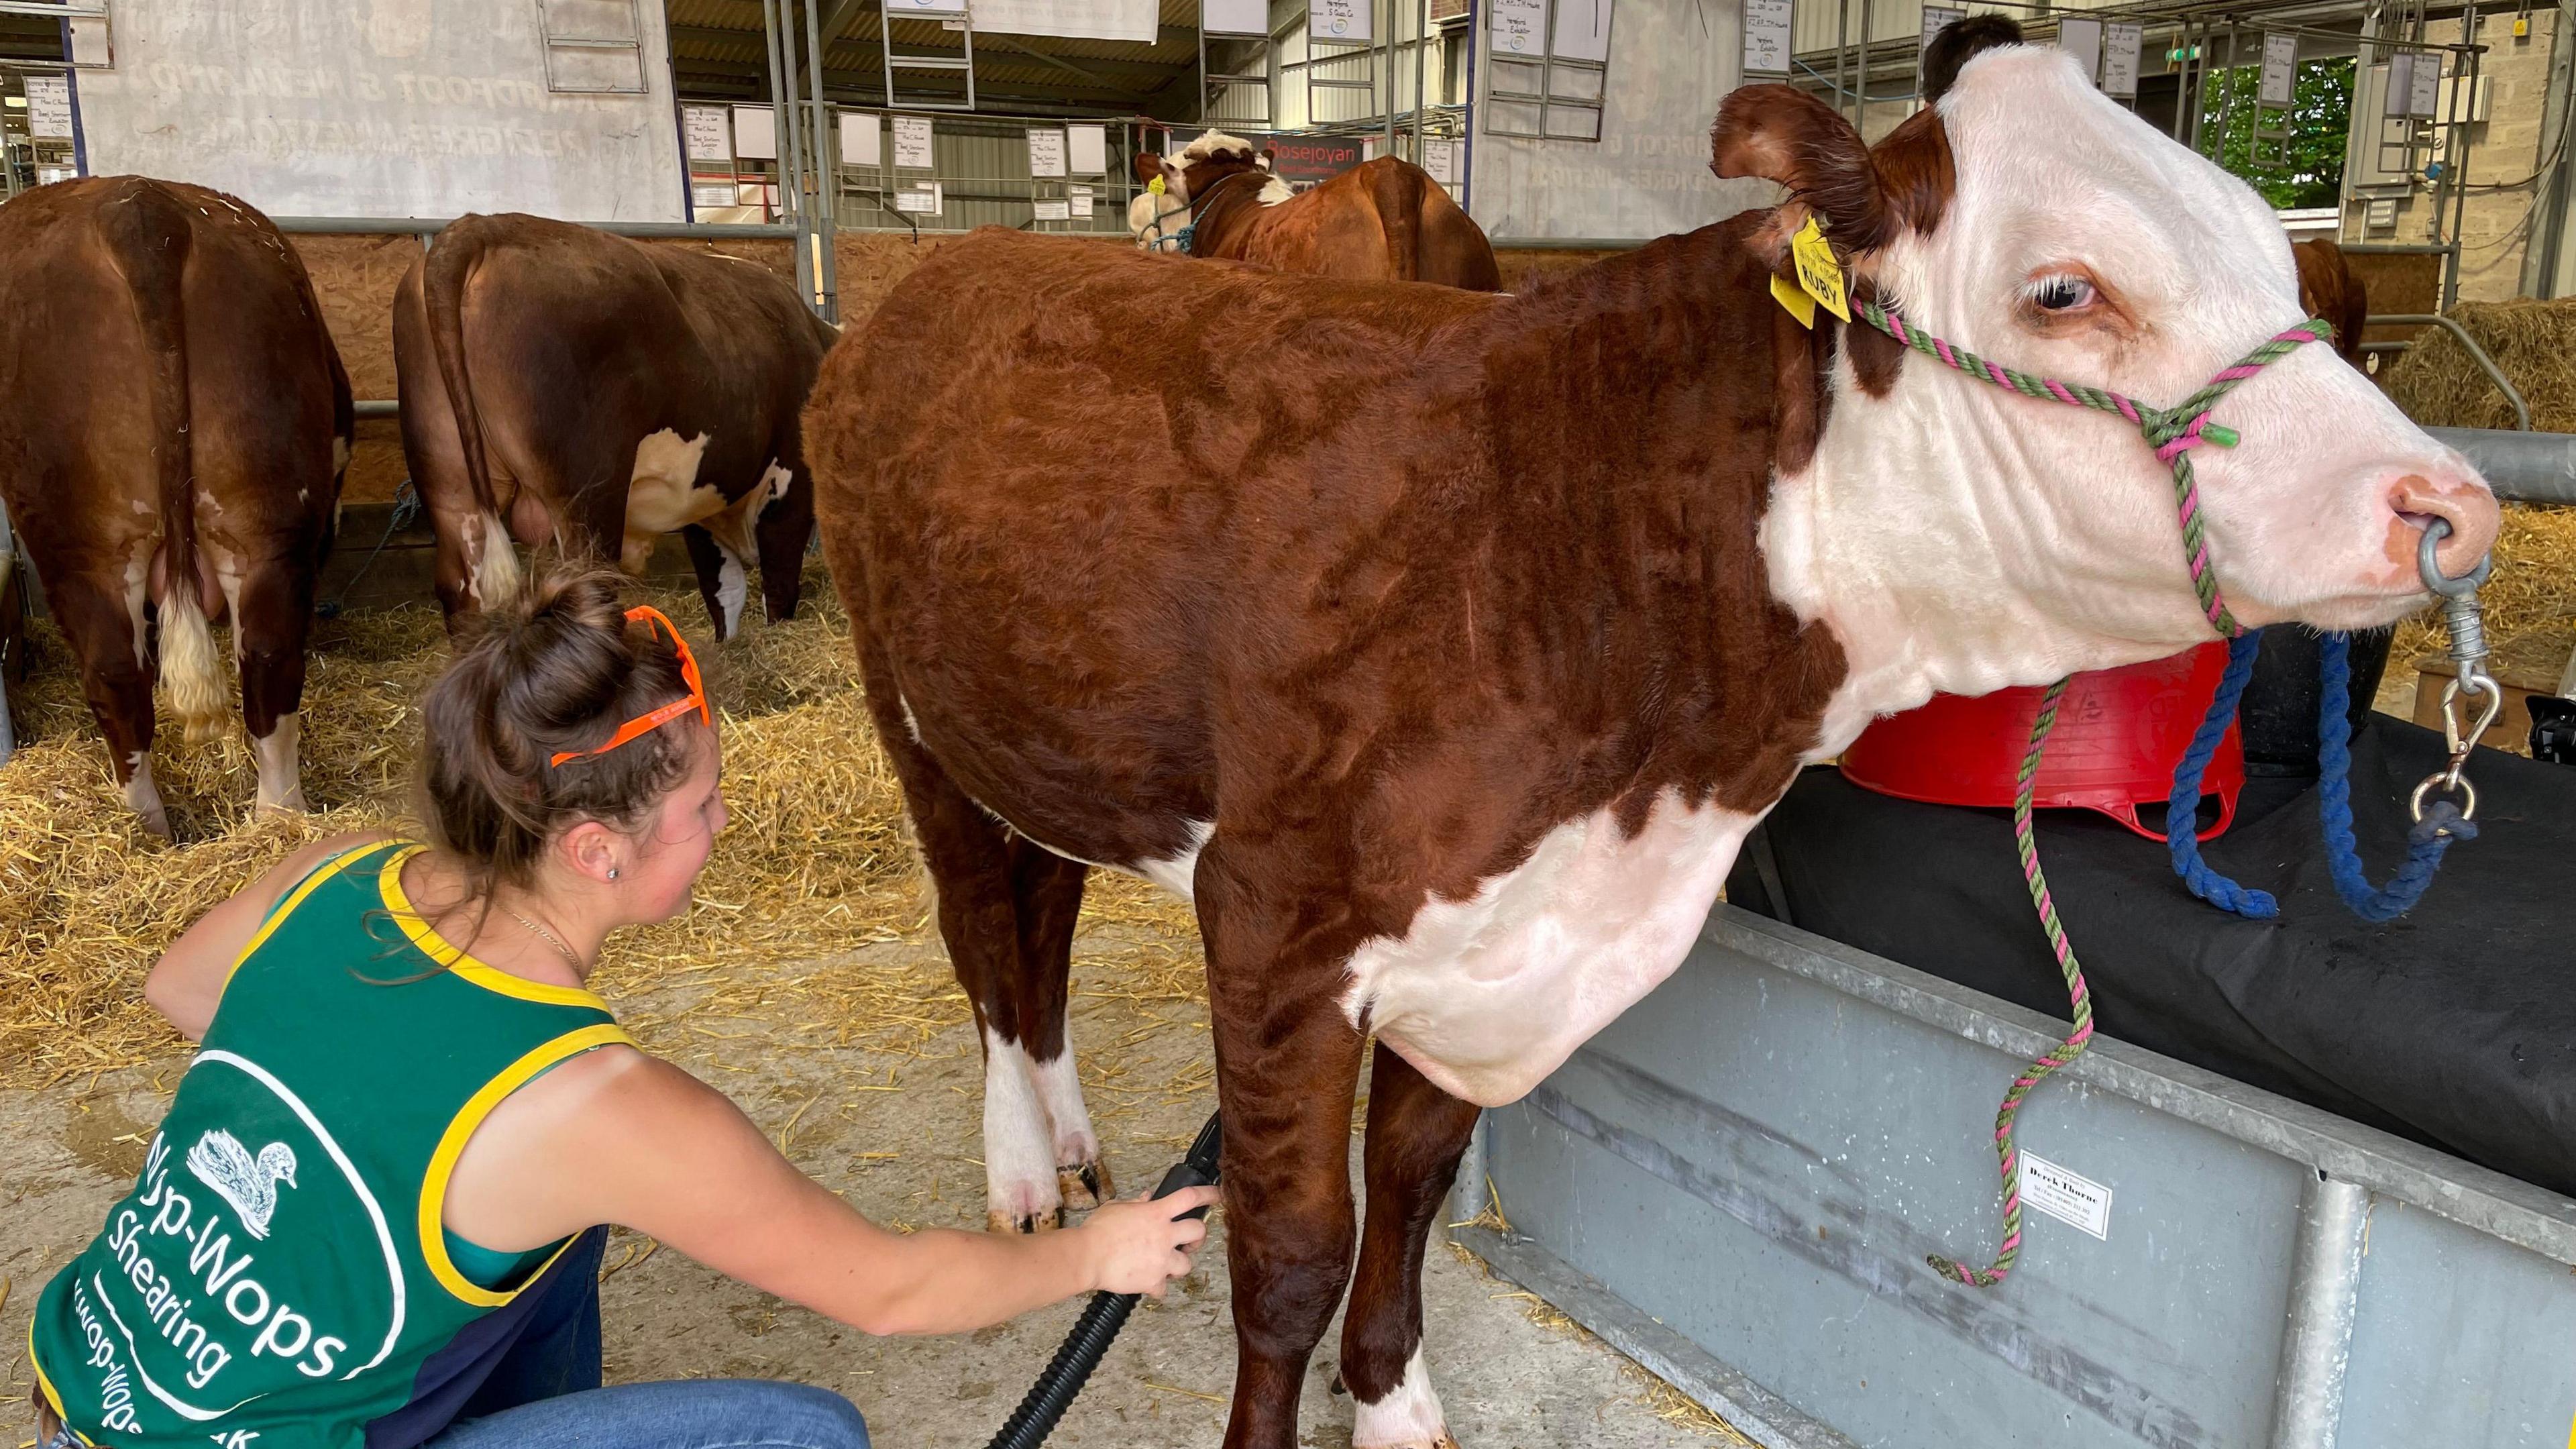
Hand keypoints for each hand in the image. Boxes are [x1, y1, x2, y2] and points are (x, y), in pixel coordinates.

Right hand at [1080, 1186, 1218, 1296]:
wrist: (1086, 1257)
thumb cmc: (1097, 1231)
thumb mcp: (1117, 1207)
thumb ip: (1136, 1203)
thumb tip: (1147, 1197)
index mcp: (1156, 1213)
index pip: (1190, 1197)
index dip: (1208, 1193)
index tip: (1217, 1194)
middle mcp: (1164, 1236)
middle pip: (1199, 1231)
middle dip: (1198, 1237)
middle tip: (1189, 1241)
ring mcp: (1161, 1260)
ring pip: (1187, 1264)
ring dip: (1177, 1265)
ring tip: (1163, 1264)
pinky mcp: (1153, 1281)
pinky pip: (1163, 1288)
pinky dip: (1157, 1287)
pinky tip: (1147, 1282)